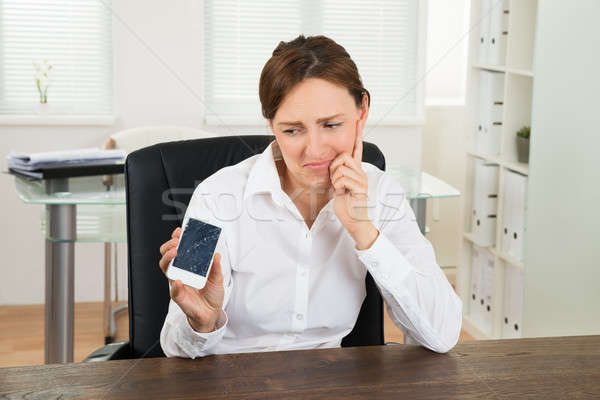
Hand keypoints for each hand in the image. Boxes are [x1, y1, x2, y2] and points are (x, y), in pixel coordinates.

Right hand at [159, 226, 224, 332]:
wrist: (211, 314)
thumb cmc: (211, 295)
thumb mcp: (218, 278)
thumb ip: (216, 267)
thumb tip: (217, 255)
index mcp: (188, 267)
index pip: (177, 251)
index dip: (175, 240)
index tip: (179, 231)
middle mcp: (180, 274)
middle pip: (167, 257)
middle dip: (168, 246)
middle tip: (176, 241)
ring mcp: (178, 284)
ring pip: (166, 269)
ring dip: (168, 259)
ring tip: (175, 252)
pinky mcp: (179, 296)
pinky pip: (174, 290)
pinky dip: (176, 284)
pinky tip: (179, 280)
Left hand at [329, 120, 378, 249]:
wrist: (353, 219)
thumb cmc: (345, 203)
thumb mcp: (339, 184)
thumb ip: (338, 172)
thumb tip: (332, 163)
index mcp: (356, 169)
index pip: (356, 148)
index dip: (357, 133)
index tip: (359, 119)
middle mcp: (360, 172)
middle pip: (343, 156)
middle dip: (334, 168)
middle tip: (336, 181)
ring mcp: (361, 179)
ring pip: (341, 168)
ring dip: (335, 179)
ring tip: (340, 189)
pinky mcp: (360, 188)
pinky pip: (342, 179)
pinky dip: (338, 186)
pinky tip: (343, 193)